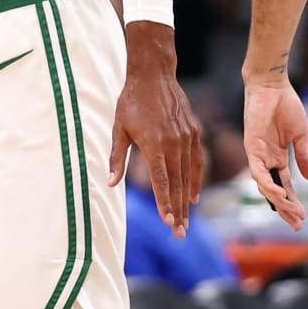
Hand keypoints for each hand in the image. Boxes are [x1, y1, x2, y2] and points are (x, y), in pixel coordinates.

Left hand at [108, 23, 201, 239]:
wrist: (155, 74)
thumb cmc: (131, 102)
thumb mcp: (118, 129)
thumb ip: (117, 157)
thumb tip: (111, 184)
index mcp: (155, 144)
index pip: (162, 181)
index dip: (165, 204)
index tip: (168, 223)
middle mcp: (174, 143)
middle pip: (177, 183)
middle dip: (177, 210)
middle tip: (179, 233)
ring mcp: (186, 137)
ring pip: (188, 175)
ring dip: (186, 199)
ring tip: (186, 220)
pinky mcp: (193, 131)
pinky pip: (196, 161)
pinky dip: (195, 179)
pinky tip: (193, 195)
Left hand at [243, 80, 307, 228]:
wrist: (273, 86)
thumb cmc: (286, 106)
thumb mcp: (301, 135)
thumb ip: (305, 157)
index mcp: (278, 158)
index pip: (285, 186)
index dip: (293, 202)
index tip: (303, 218)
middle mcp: (266, 160)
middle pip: (275, 191)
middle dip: (286, 209)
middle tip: (297, 224)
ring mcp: (257, 155)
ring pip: (265, 186)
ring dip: (278, 200)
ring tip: (292, 211)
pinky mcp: (251, 147)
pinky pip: (258, 171)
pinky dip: (267, 183)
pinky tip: (278, 193)